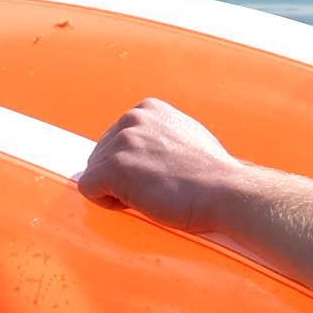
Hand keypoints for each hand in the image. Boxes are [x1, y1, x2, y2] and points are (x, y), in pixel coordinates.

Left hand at [77, 98, 244, 232]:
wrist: (224, 190)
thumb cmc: (213, 173)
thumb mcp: (185, 135)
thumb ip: (158, 135)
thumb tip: (143, 149)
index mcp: (148, 109)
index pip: (117, 139)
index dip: (132, 164)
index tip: (155, 175)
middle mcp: (131, 119)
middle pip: (101, 154)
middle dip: (121, 176)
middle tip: (154, 189)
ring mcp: (121, 142)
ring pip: (94, 172)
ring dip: (116, 189)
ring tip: (150, 195)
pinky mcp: (113, 167)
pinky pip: (88, 188)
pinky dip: (105, 202)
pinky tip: (134, 203)